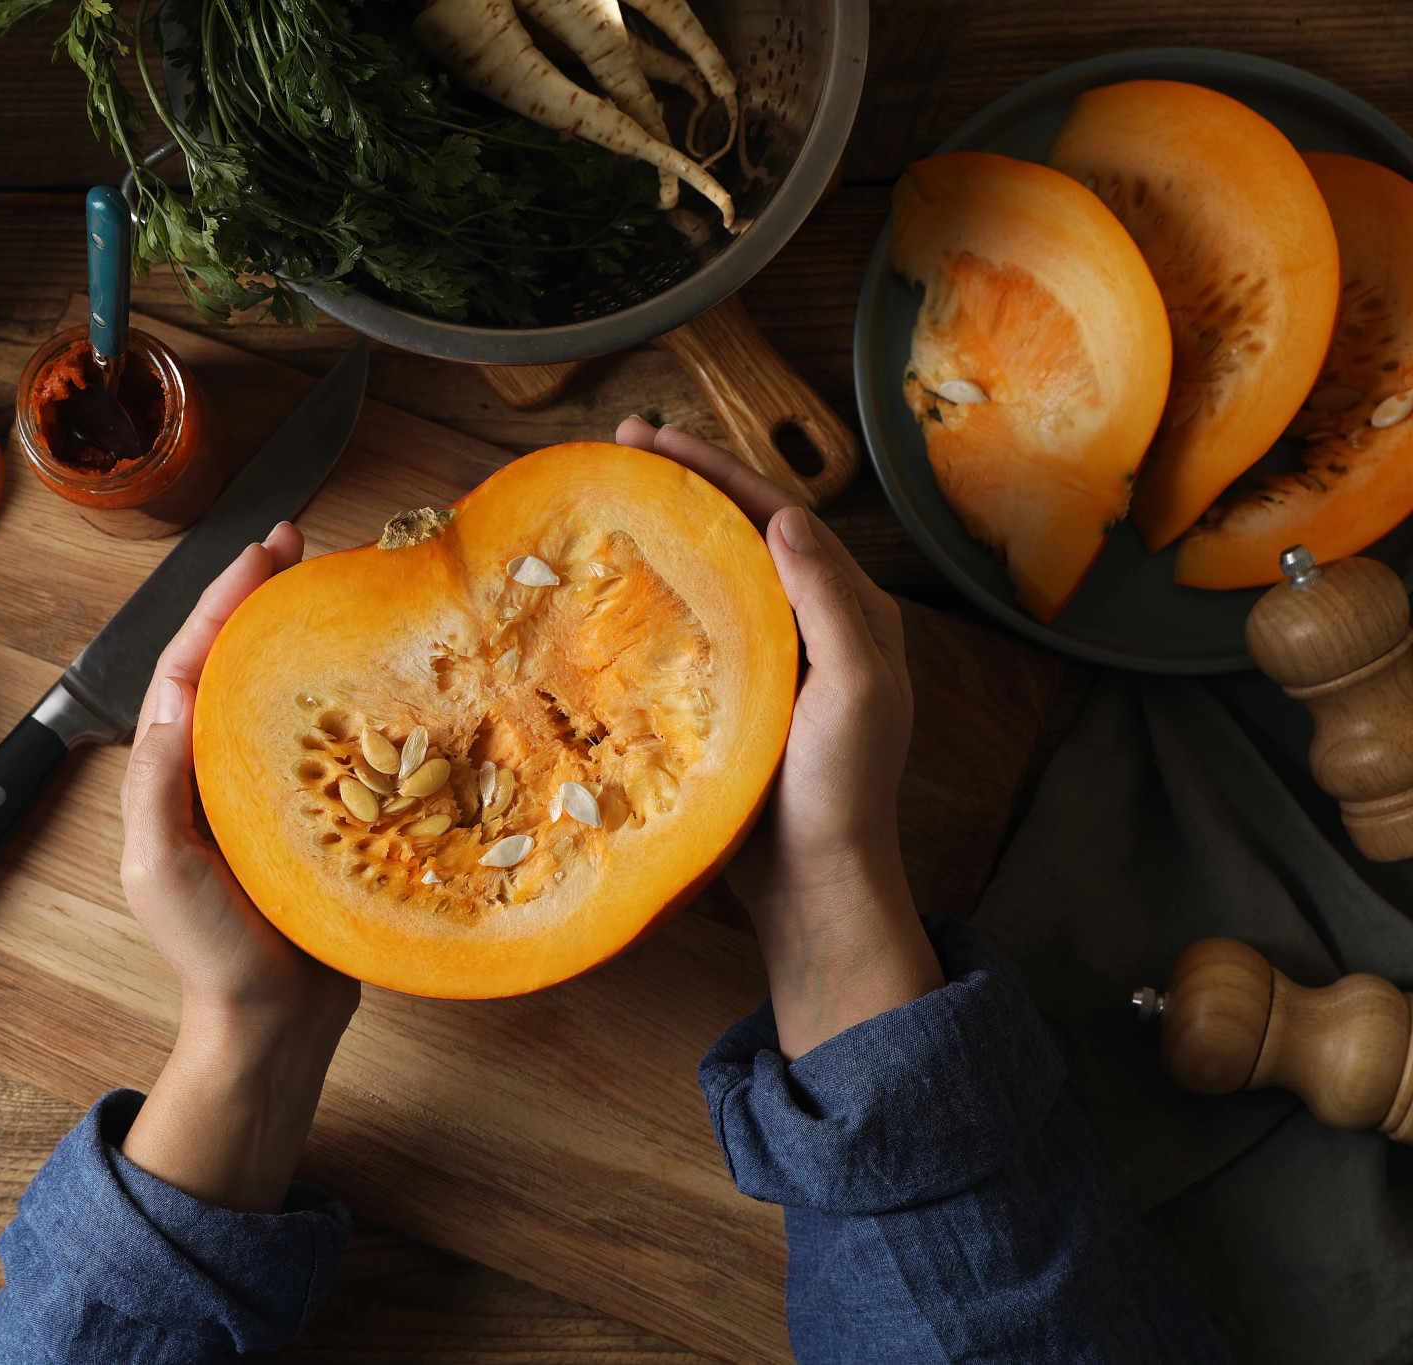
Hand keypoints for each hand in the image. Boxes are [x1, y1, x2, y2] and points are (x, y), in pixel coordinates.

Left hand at [117, 521, 359, 1211]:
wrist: (273, 1025)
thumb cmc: (211, 952)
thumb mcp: (162, 865)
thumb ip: (157, 782)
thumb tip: (171, 696)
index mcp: (177, 769)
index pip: (192, 662)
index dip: (222, 602)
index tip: (262, 550)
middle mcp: (223, 767)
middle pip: (240, 662)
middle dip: (265, 599)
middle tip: (303, 543)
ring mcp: (276, 788)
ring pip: (290, 692)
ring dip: (309, 636)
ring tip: (340, 584)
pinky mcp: (330, 814)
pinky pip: (343, 743)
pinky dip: (358, 699)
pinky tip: (385, 671)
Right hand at [614, 418, 941, 1057]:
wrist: (814, 885)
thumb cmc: (843, 791)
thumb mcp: (855, 690)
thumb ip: (830, 603)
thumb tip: (787, 516)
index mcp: (849, 611)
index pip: (778, 515)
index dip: (716, 469)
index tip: (652, 436)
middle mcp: (809, 625)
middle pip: (740, 533)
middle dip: (684, 484)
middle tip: (620, 445)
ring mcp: (765, 663)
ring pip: (710, 576)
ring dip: (664, 532)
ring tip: (610, 498)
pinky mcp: (728, 702)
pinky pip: (687, 632)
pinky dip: (650, 599)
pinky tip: (607, 592)